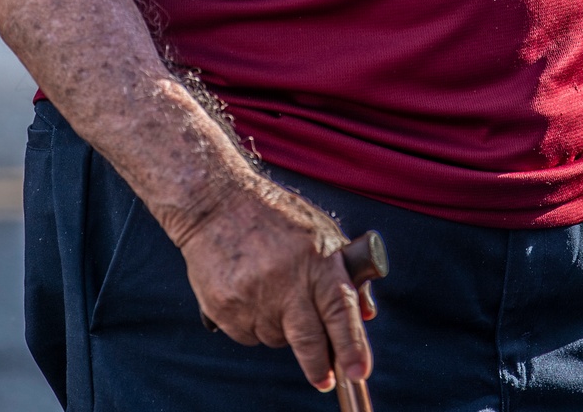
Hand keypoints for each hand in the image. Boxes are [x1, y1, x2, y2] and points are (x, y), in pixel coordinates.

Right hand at [174, 177, 374, 393]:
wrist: (216, 203)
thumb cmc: (276, 217)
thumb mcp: (320, 231)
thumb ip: (345, 272)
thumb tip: (366, 314)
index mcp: (316, 258)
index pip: (339, 308)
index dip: (351, 342)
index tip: (358, 370)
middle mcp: (286, 279)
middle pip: (308, 339)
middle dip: (319, 366)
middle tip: (325, 380)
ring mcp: (253, 295)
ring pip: (276, 339)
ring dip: (281, 329)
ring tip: (272, 290)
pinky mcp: (224, 307)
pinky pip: (247, 336)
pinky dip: (253, 324)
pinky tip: (250, 292)